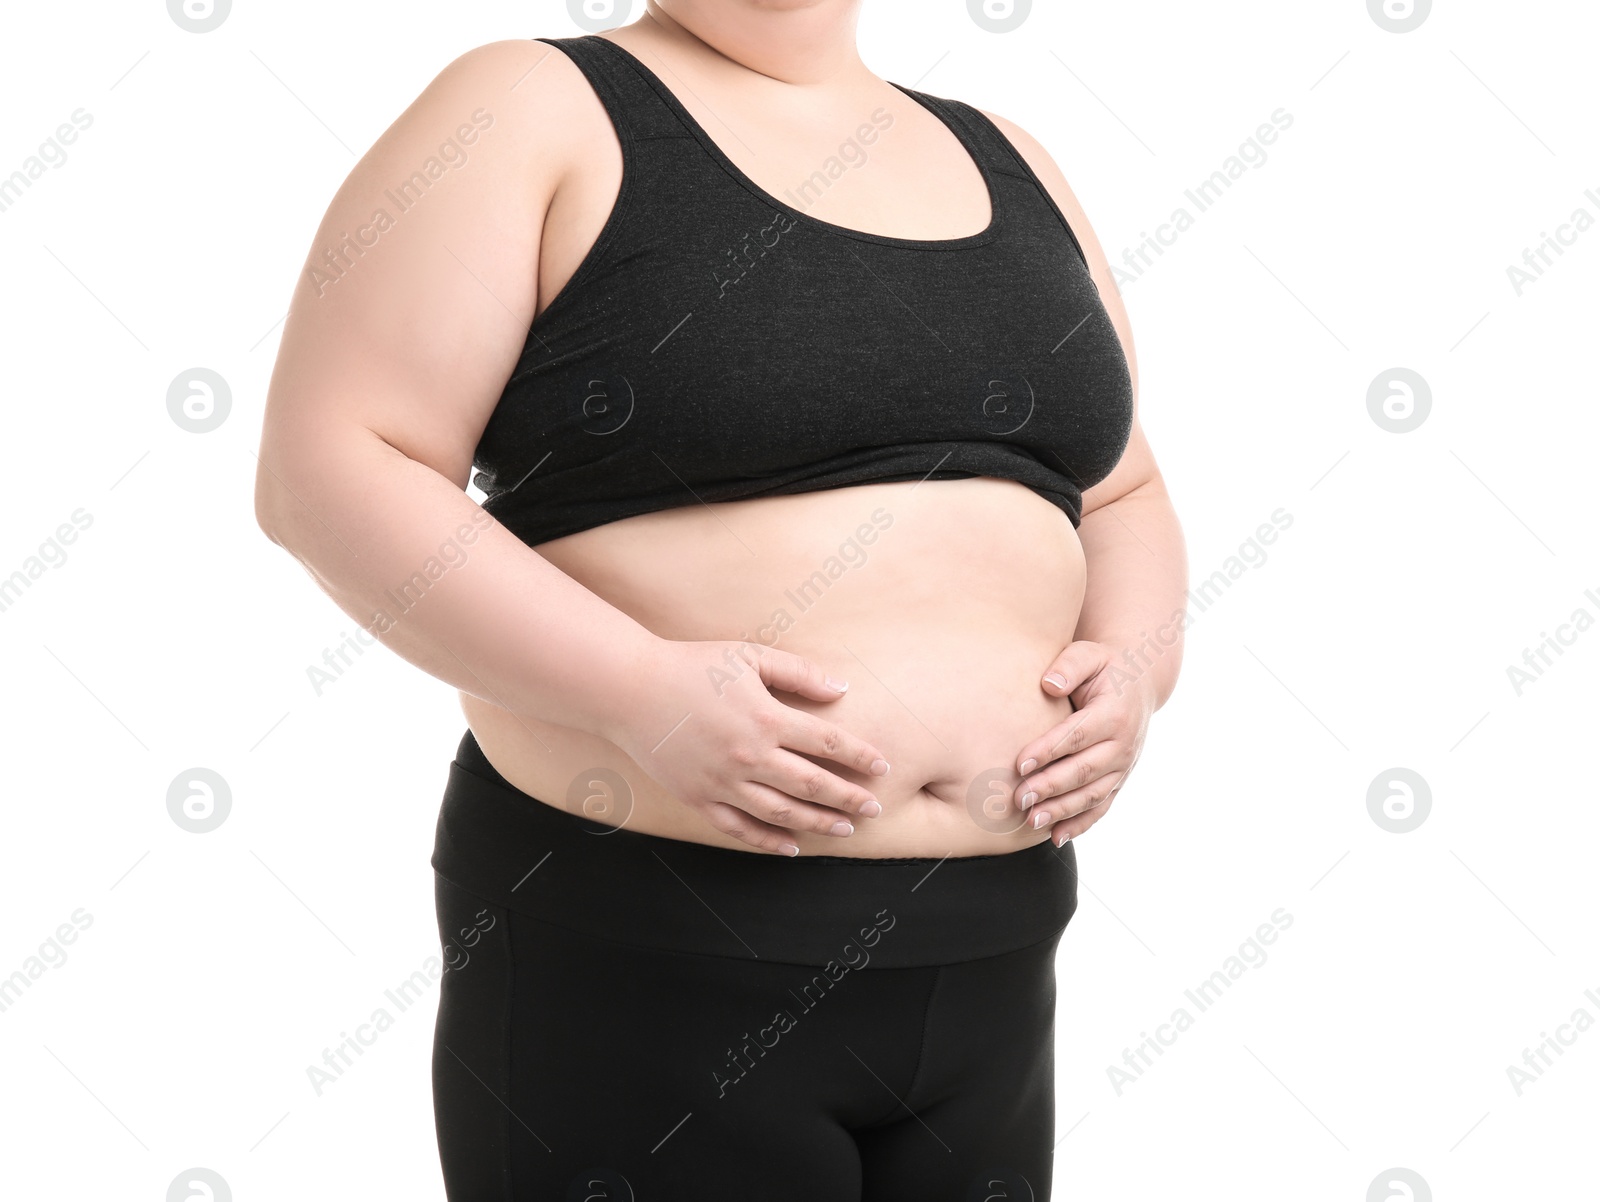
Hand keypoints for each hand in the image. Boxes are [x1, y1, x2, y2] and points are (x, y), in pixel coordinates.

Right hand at [603, 638, 891, 854]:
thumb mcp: (750, 657)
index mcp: (768, 719)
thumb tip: (842, 690)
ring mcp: (724, 782)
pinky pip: (740, 828)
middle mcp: (751, 756)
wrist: (630, 690)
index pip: (829, 744)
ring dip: (819, 823)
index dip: (861, 757)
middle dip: (850, 799)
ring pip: (783, 813)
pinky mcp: (700, 798)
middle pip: (814, 785)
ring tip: (844, 829)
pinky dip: (769, 841)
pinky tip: (792, 846)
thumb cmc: (693, 666)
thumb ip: (799, 673)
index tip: (883, 767)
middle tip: (875, 809)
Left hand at [1012, 640, 1154, 845]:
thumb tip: (1049, 684)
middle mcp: (1123, 744)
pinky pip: (1101, 806)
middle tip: (1019, 798)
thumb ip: (1069, 665)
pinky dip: (1081, 823)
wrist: (1138, 682)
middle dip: (1051, 786)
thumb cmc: (1103, 667)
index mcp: (1114, 713)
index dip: (1049, 750)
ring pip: (1092, 794)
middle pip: (1084, 770)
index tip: (1020, 762)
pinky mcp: (1119, 780)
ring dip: (1062, 810)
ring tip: (1032, 820)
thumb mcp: (1089, 654)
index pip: (1078, 735)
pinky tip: (1056, 836)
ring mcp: (1123, 766)